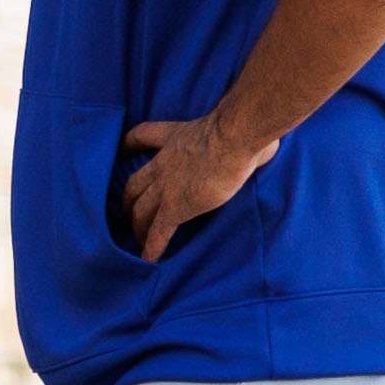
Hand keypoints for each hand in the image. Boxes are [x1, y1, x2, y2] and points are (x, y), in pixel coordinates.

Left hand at [113, 117, 266, 264]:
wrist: (234, 137)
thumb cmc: (240, 127)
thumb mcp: (228, 124)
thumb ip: (235, 135)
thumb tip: (263, 145)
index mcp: (172, 138)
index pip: (140, 136)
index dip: (128, 145)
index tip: (122, 151)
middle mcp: (162, 165)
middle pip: (133, 186)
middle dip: (130, 201)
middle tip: (131, 213)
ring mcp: (166, 187)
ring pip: (141, 212)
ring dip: (138, 228)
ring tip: (138, 240)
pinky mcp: (176, 207)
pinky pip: (158, 232)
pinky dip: (151, 247)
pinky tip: (147, 261)